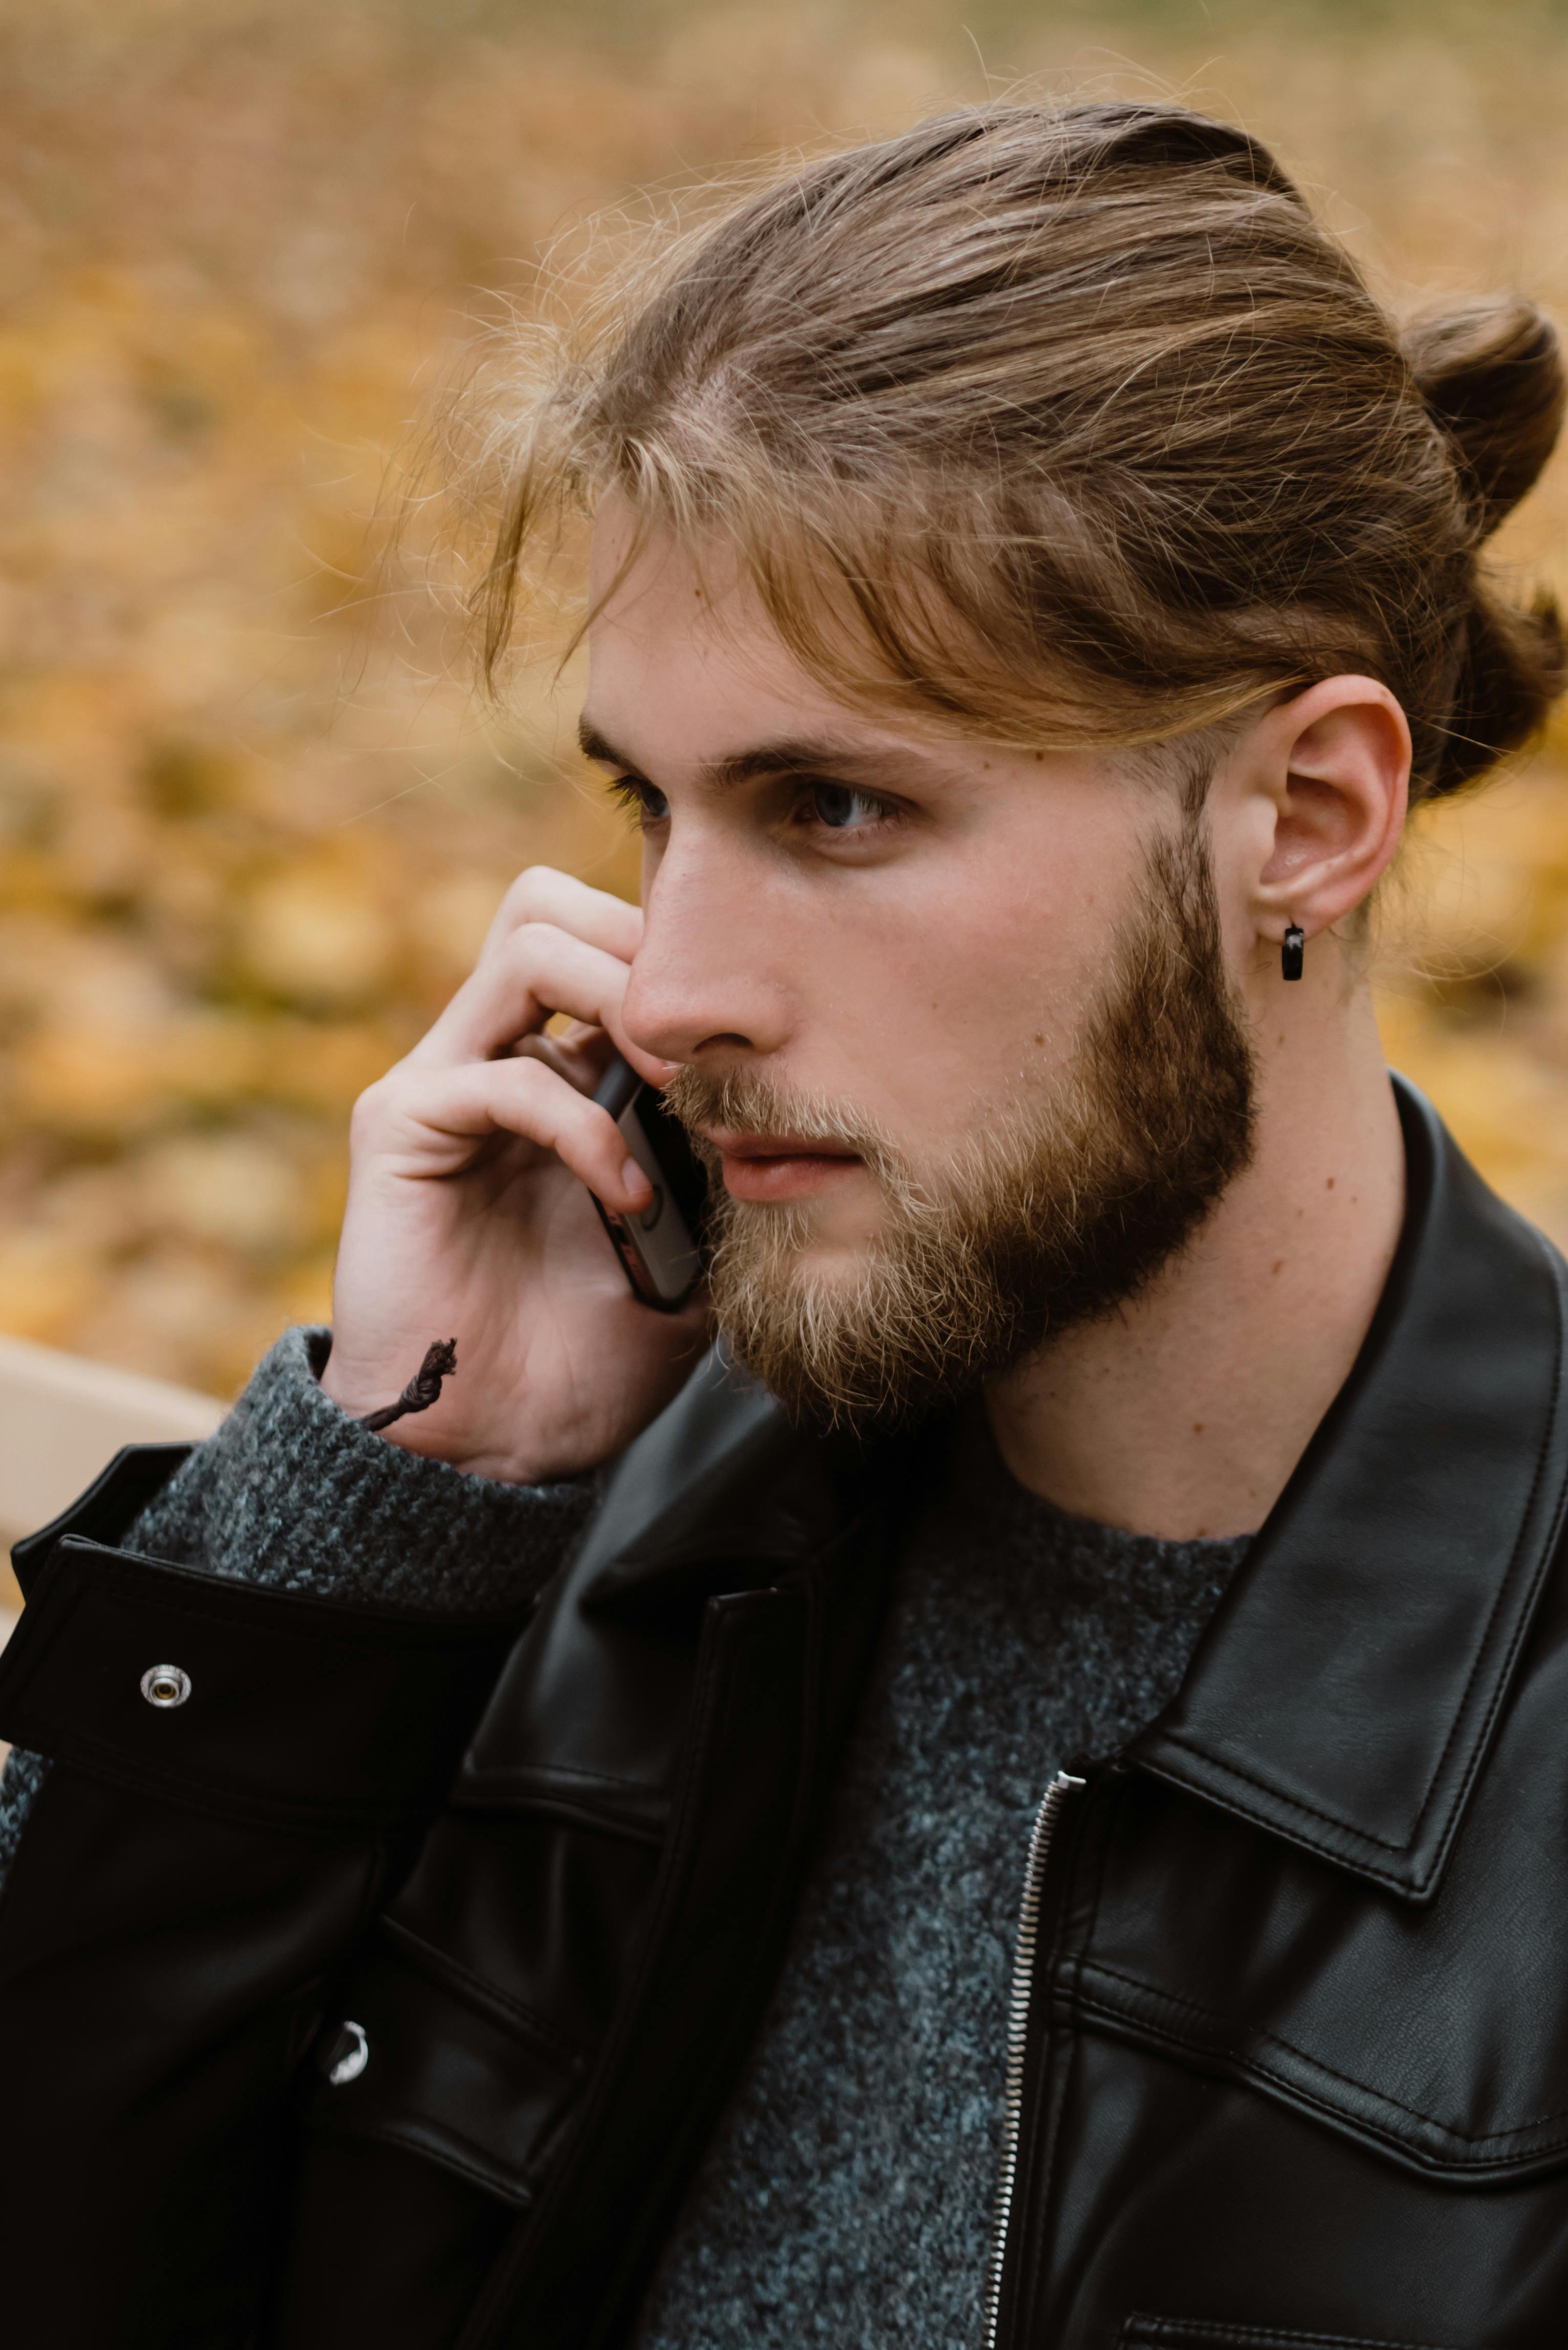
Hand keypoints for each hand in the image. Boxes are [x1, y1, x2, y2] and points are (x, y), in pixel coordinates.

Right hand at [319, 867, 707, 1482]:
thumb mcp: (691, 1250)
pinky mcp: (402, 1126)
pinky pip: (503, 1072)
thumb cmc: (587, 1355)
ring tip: (678, 1097)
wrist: (493, 1447)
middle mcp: (492, 1053)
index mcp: (556, 1069)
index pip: (607, 937)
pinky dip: (585, 1126)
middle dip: (649, 954)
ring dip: (625, 1006)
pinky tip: (629, 1194)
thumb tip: (801, 1110)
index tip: (755, 1047)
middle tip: (711, 1054)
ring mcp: (443, 1082)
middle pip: (554, 902)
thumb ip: (719, 1170)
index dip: (680, 963)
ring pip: (530, 943)